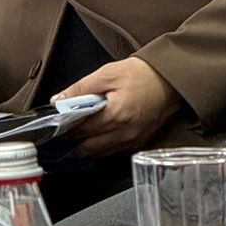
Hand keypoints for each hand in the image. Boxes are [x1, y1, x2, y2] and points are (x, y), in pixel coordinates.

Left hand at [53, 58, 178, 158]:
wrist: (171, 80)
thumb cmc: (142, 74)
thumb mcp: (108, 73)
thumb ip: (81, 88)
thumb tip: (58, 101)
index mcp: (115, 114)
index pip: (80, 129)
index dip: (64, 129)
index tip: (53, 128)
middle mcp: (124, 132)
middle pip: (87, 146)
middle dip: (72, 141)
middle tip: (60, 135)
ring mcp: (132, 141)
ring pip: (99, 153)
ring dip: (85, 147)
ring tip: (74, 139)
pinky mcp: (138, 143)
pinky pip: (113, 152)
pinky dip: (101, 148)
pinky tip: (94, 140)